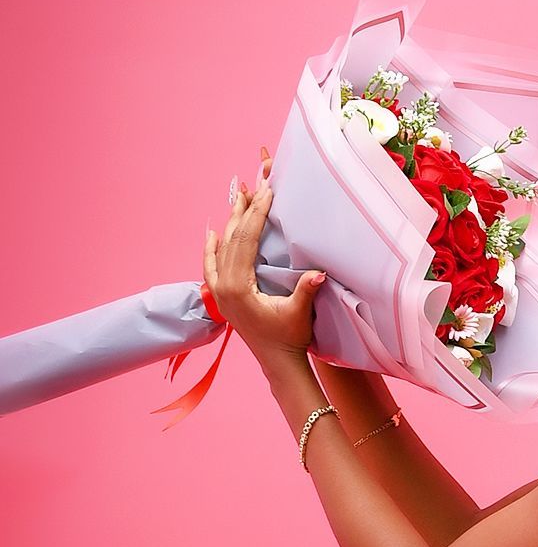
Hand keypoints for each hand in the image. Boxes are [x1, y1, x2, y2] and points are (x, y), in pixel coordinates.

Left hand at [204, 142, 325, 369]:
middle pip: (231, 238)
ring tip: (237, 197)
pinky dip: (211, 247)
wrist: (276, 362)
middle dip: (243, 209)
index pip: (245, 241)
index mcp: (238, 287)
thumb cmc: (290, 338)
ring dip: (230, 221)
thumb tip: (318, 273)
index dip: (256, 214)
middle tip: (251, 183)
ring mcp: (219, 291)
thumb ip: (305, 291)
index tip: (266, 191)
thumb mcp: (299, 314)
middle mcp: (223, 286)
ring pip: (221, 247)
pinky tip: (213, 232)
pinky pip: (210, 265)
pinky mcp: (221, 296)